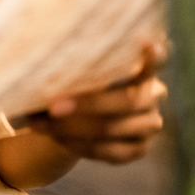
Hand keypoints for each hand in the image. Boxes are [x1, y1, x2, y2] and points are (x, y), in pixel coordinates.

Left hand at [28, 43, 166, 163]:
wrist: (76, 115)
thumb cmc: (72, 82)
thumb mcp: (73, 70)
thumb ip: (71, 65)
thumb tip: (39, 59)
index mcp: (139, 68)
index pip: (156, 60)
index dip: (152, 57)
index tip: (146, 43)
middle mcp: (152, 95)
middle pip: (128, 101)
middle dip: (88, 104)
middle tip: (53, 106)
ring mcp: (149, 124)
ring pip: (113, 128)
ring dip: (72, 128)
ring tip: (40, 124)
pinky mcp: (139, 148)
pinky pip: (109, 151)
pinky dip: (79, 145)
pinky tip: (57, 137)